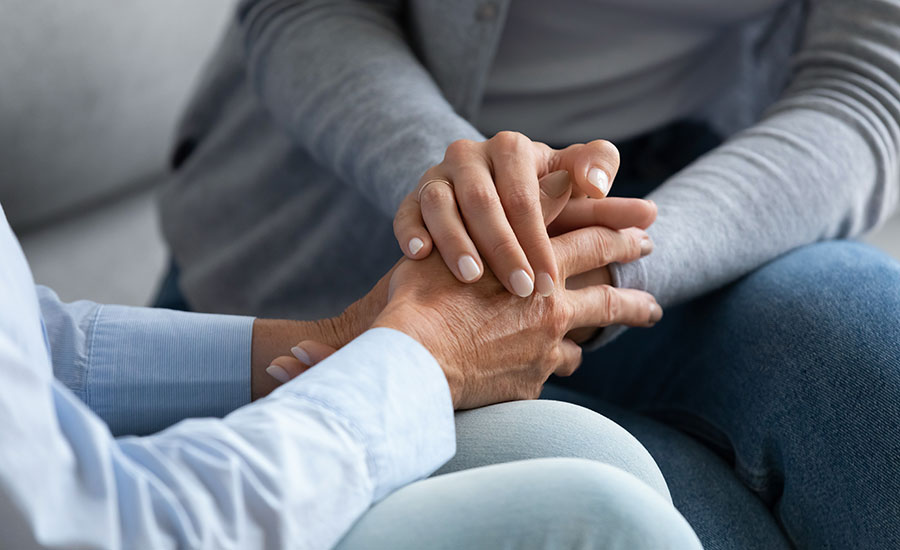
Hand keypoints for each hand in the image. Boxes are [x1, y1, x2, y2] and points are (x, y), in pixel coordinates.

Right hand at [374, 224, 659, 408]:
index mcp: (542, 270)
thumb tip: (565, 182)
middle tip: (653, 305)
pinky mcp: (527, 383)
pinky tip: (559, 363)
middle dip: (633, 300)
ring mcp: (542, 351)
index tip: (645, 232)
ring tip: (618, 334)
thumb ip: (523, 213)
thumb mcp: (469, 241)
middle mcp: (552, 311)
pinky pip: (551, 371)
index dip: (620, 234)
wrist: (412, 362)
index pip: (593, 243)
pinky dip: (556, 363)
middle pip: (606, 301)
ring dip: (601, 336)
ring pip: (582, 344)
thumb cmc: (427, 294)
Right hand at [393, 132, 620, 297]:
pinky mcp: (411, 199)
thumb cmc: (543, 196)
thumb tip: (596, 184)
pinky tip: (419, 254)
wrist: (489, 202)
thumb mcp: (572, 179)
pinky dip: (410, 231)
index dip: (537, 238)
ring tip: (472, 277)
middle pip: (481, 201)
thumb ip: (594, 171)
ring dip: (455, 242)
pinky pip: (405, 213)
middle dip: (502, 248)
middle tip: (520, 290)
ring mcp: (436, 176)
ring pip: (439, 204)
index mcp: (511, 149)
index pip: (523, 194)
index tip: (551, 283)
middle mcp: (469, 156)